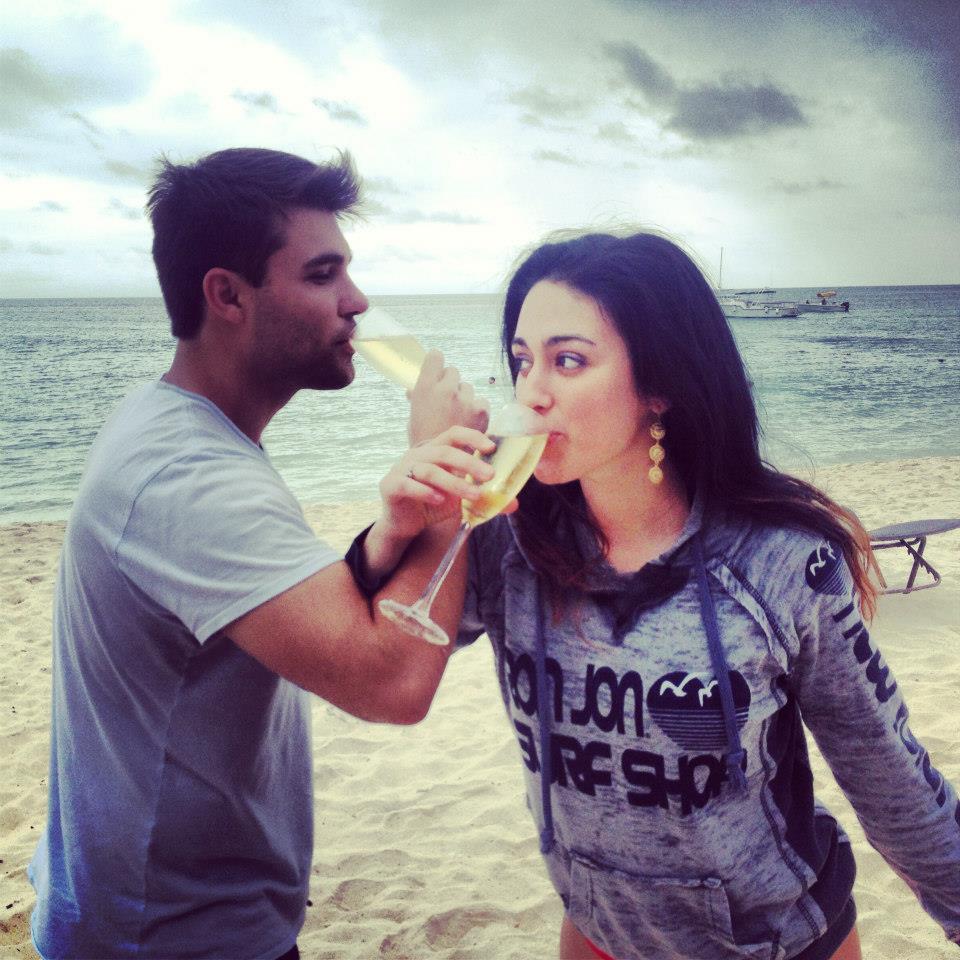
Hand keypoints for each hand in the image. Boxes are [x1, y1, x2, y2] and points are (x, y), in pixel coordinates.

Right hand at [378, 425, 495, 542]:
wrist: (405, 524)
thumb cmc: (434, 503)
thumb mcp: (461, 499)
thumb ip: (484, 497)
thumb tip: (514, 503)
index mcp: (436, 450)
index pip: (454, 434)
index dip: (472, 437)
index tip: (491, 447)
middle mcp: (418, 455)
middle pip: (445, 451)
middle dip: (469, 463)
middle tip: (490, 475)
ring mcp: (402, 469)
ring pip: (429, 469)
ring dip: (454, 482)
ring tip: (474, 495)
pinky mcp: (390, 486)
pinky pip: (407, 485)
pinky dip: (425, 492)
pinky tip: (439, 500)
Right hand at [407, 350, 488, 446]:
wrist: (440, 464)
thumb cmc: (422, 440)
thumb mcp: (413, 416)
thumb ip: (416, 398)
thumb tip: (411, 389)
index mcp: (426, 387)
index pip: (435, 356)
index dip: (436, 362)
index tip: (436, 370)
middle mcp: (446, 389)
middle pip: (453, 372)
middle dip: (450, 383)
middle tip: (447, 400)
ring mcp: (465, 399)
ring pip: (467, 388)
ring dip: (464, 397)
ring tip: (458, 415)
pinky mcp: (481, 410)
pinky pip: (481, 401)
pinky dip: (477, 410)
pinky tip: (470, 421)